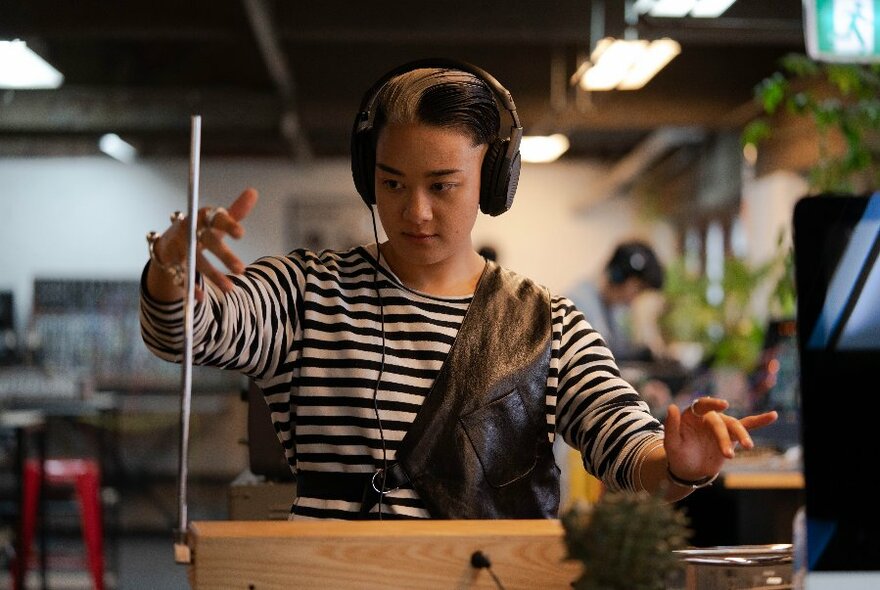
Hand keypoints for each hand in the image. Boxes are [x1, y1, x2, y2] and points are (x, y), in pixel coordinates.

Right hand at [150, 188, 257, 299]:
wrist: (169, 241)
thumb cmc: (202, 229)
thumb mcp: (217, 221)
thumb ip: (236, 211)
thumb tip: (254, 192)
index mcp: (202, 217)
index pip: (216, 218)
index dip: (228, 225)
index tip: (242, 234)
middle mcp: (189, 230)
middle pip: (207, 241)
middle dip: (224, 255)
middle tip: (242, 269)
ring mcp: (178, 246)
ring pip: (196, 261)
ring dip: (212, 275)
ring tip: (231, 288)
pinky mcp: (171, 262)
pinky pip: (181, 275)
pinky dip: (191, 287)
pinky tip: (202, 298)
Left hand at [663, 397, 777, 482]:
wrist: (689, 470)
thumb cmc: (678, 454)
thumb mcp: (671, 443)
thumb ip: (671, 426)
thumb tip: (672, 406)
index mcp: (692, 415)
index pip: (702, 405)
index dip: (712, 403)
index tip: (724, 404)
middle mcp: (708, 417)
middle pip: (720, 423)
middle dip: (724, 438)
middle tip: (728, 455)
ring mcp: (721, 425)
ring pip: (734, 426)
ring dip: (742, 435)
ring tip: (748, 446)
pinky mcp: (731, 436)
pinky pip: (746, 426)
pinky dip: (759, 421)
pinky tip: (773, 415)